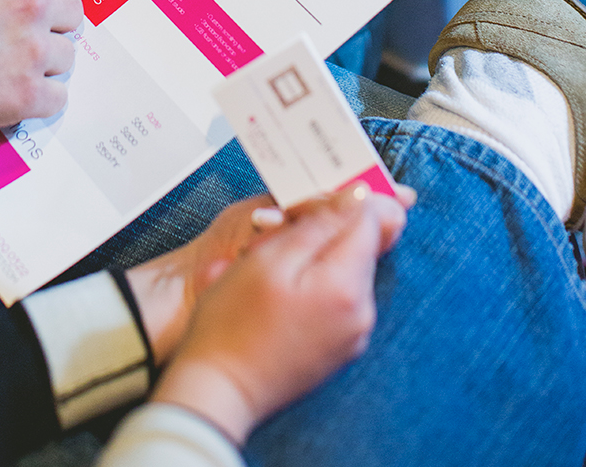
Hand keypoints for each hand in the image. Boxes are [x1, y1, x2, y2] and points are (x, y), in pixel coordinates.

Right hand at [0, 0, 93, 140]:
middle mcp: (30, 4)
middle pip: (73, 12)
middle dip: (56, 24)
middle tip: (30, 36)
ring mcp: (30, 51)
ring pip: (66, 55)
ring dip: (46, 62)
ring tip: (12, 68)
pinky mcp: (24, 94)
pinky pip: (57, 96)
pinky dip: (41, 99)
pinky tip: (16, 96)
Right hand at [150, 190, 408, 444]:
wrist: (216, 393)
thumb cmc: (232, 327)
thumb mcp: (269, 259)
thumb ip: (321, 223)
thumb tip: (360, 195)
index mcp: (348, 285)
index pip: (372, 218)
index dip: (339, 201)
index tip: (305, 205)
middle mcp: (363, 311)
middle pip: (359, 245)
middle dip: (322, 233)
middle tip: (271, 241)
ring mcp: (353, 333)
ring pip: (345, 269)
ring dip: (314, 259)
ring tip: (267, 271)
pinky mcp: (340, 346)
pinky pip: (337, 298)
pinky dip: (313, 286)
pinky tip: (277, 295)